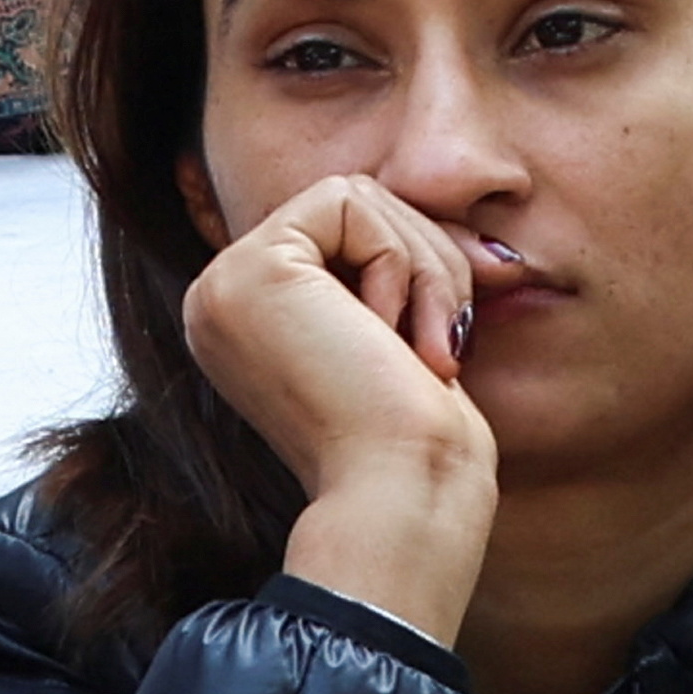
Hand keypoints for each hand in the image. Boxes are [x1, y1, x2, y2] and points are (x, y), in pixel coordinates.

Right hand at [184, 173, 502, 635]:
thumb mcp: (404, 344)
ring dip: (423, 266)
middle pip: (351, 205)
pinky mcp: (254, 270)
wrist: (404, 497)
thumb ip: (396, 278)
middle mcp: (222, 299)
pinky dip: (400, 262)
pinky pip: (350, 201)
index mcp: (251, 321)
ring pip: (356, 196)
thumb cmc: (419, 446)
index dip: (414, 263)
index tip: (457, 329)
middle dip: (427, 258)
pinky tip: (391, 337)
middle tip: (447, 341)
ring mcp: (226, 283)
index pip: (344, 233)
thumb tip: (470, 240)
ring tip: (425, 349)